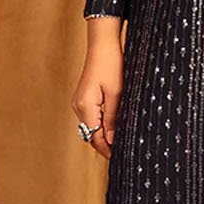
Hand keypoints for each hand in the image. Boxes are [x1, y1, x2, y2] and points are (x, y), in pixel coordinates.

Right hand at [73, 18, 123, 158]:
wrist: (102, 44)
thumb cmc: (111, 64)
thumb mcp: (117, 93)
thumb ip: (113, 118)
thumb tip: (111, 139)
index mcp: (86, 106)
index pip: (95, 137)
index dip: (108, 150)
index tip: (121, 158)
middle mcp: (79, 106)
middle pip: (91, 134)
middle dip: (106, 145)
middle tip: (124, 153)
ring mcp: (80, 102)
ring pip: (91, 126)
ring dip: (104, 134)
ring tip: (121, 141)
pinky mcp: (84, 97)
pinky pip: (92, 117)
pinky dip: (101, 124)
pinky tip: (113, 126)